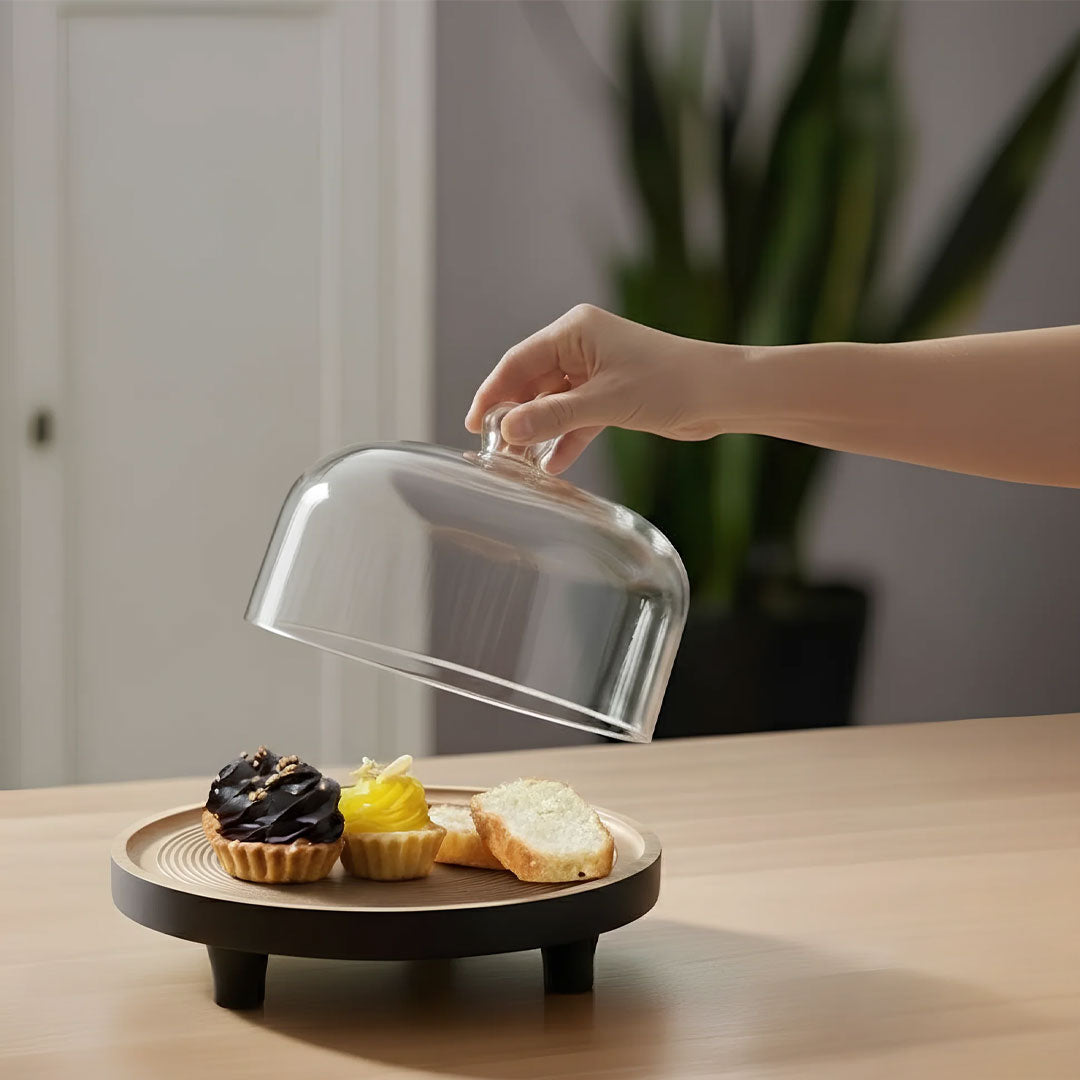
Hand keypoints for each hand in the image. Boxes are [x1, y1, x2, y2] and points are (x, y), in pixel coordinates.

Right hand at [465, 305, 738, 473]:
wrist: (720, 394)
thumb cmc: (668, 383)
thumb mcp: (604, 402)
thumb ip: (552, 416)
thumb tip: (508, 430)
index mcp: (575, 330)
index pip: (518, 361)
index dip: (493, 393)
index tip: (475, 425)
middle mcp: (581, 346)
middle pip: (532, 383)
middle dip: (514, 416)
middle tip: (496, 451)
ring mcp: (596, 372)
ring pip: (552, 403)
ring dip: (538, 432)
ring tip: (519, 465)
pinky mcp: (611, 396)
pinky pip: (575, 418)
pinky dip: (564, 439)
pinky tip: (552, 466)